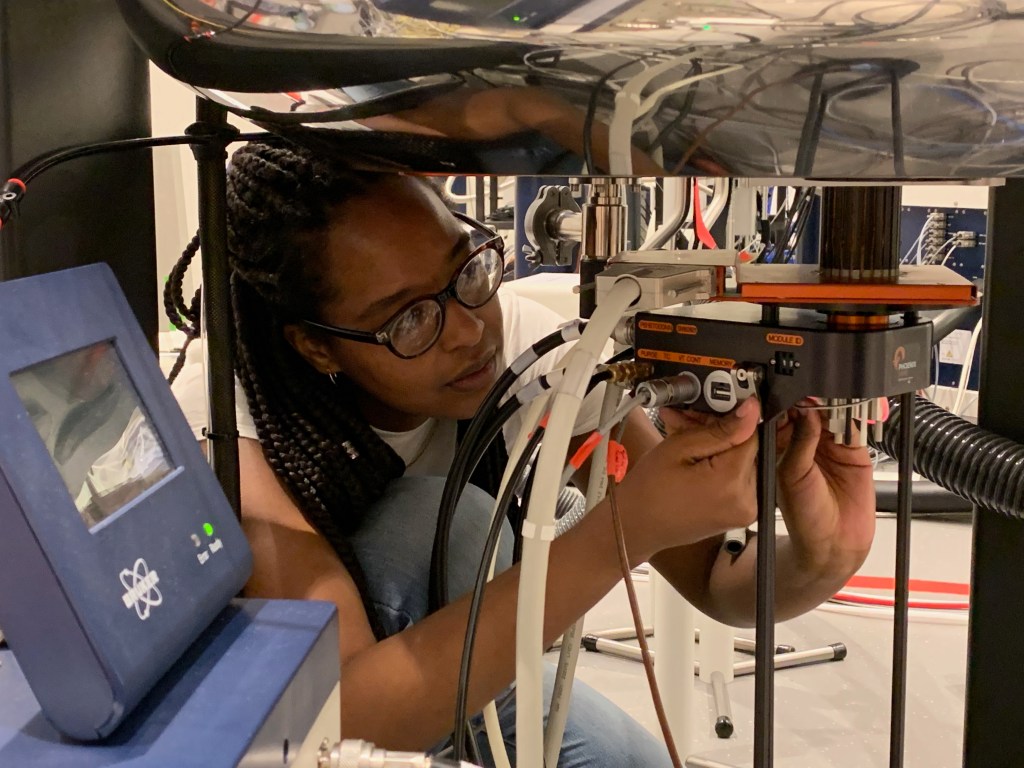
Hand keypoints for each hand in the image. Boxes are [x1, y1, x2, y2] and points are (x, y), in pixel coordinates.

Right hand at [614, 397, 760, 558]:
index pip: (749, 435)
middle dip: (721, 433)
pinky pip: (739, 480)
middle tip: (689, 425)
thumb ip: (719, 429)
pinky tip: (696, 461)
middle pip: (747, 450)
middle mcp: (747, 501)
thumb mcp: (678, 448)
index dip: (727, 419)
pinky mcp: (741, 515)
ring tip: (688, 444)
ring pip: (744, 462)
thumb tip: (752, 410)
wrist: (635, 528)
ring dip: (720, 449)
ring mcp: (745, 511)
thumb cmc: (647, 490)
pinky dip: (721, 467)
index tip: (704, 414)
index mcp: (731, 483)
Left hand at [775, 401, 875, 579]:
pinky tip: (855, 410)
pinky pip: (857, 427)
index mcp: (783, 444)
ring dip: (838, 403)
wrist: (834, 541)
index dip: (792, 400)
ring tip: (838, 395)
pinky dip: (858, 416)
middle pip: (812, 408)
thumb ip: (800, 443)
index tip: (797, 387)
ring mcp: (830, 444)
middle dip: (816, 397)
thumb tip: (807, 412)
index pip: (787, 413)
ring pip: (835, 414)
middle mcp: (805, 441)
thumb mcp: (792, 475)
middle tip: (820, 387)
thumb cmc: (803, 514)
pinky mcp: (855, 450)